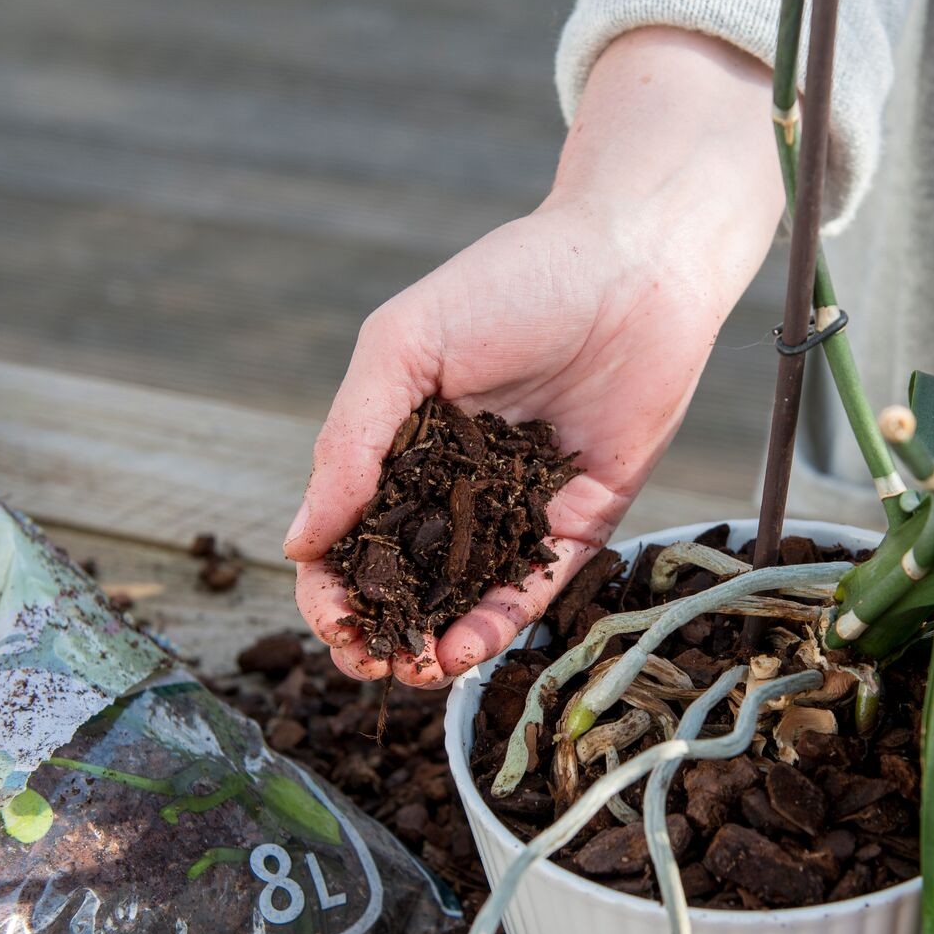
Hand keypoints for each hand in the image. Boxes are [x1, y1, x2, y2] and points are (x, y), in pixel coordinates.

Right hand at [285, 29, 781, 684]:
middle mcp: (456, 482)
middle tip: (370, 662)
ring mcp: (518, 504)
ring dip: (438, 642)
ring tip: (419, 671)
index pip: (350, 531)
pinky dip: (501, 621)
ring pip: (468, 595)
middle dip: (381, 631)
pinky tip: (469, 648)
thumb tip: (298, 542)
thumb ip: (351, 442)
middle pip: (406, 578)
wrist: (635, 263)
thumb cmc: (512, 282)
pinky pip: (537, 582)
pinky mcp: (581, 515)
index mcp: (403, 442)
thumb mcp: (405, 346)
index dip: (331, 585)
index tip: (330, 621)